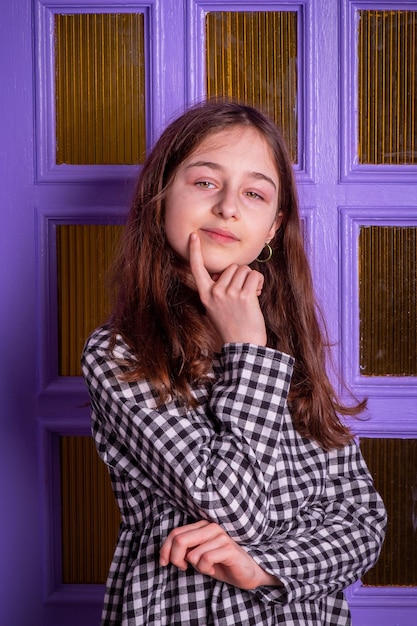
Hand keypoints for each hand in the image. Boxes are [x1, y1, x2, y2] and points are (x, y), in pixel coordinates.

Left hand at [159, 520, 280, 589]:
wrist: (247, 572)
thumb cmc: (221, 564)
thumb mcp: (198, 556)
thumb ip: (186, 550)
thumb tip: (169, 554)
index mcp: (202, 526)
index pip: (175, 533)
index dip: (165, 549)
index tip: (164, 563)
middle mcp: (210, 527)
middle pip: (180, 540)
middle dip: (175, 558)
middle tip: (183, 568)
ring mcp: (220, 536)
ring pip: (192, 554)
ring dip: (196, 567)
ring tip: (207, 567)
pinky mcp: (228, 548)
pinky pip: (205, 560)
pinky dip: (206, 570)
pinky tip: (215, 569)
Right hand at [189, 233, 266, 345]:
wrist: (243, 345)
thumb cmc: (233, 326)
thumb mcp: (216, 308)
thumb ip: (218, 290)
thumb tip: (230, 274)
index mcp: (205, 295)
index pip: (197, 269)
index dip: (195, 251)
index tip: (193, 236)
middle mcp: (215, 292)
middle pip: (232, 267)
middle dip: (241, 276)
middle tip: (243, 293)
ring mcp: (229, 293)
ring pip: (244, 270)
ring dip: (252, 279)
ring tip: (250, 296)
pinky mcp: (244, 296)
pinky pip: (254, 276)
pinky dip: (259, 282)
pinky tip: (257, 295)